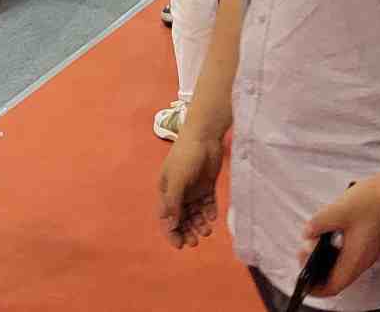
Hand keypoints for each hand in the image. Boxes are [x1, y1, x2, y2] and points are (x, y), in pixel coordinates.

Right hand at [158, 133, 226, 249]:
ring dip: (199, 223)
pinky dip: (209, 212)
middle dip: (188, 230)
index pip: (167, 217)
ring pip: (195, 213)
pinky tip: (213, 216)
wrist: (205, 135)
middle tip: (196, 241)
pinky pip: (208, 204)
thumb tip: (170, 225)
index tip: (180, 245)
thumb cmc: (186, 155)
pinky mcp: (207, 185)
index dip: (171, 232)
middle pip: (182, 218)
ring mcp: (194, 189)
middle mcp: (179, 192)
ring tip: (207, 230)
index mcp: (167, 191)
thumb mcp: (177, 180)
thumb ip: (173, 203)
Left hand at [301, 176, 379, 295]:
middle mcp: (363, 260)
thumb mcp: (336, 211)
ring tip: (316, 241)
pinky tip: (331, 235)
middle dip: (319, 270)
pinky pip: (350, 255)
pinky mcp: (371, 243)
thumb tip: (307, 234)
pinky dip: (337, 251)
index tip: (305, 280)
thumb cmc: (370, 201)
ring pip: (344, 266)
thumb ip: (317, 224)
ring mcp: (368, 252)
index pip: (333, 286)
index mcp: (355, 259)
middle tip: (306, 252)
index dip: (316, 288)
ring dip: (328, 259)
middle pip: (337, 278)